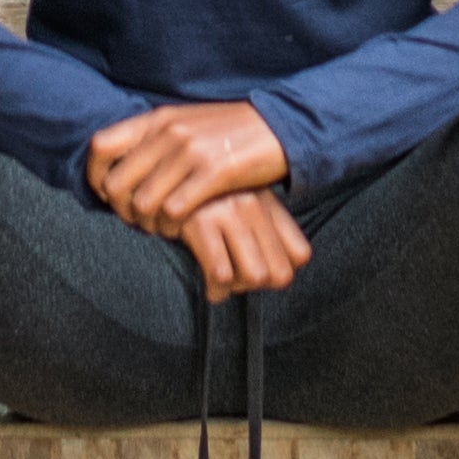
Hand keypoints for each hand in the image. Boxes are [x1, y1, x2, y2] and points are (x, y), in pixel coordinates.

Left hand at [80, 96, 290, 234]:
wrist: (279, 126)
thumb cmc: (229, 132)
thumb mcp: (185, 124)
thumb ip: (154, 140)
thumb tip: (122, 166)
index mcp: (156, 120)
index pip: (100, 147)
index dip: (95, 177)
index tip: (108, 198)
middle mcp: (167, 133)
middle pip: (116, 184)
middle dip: (122, 212)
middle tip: (139, 223)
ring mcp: (190, 152)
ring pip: (143, 203)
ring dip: (148, 225)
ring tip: (162, 229)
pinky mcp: (214, 172)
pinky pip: (175, 210)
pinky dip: (172, 227)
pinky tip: (182, 229)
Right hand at [170, 184, 313, 300]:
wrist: (158, 169)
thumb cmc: (201, 194)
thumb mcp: (238, 200)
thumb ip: (264, 229)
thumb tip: (280, 273)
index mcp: (268, 203)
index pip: (300, 255)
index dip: (281, 271)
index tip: (260, 272)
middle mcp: (254, 206)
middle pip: (280, 273)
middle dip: (259, 286)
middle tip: (238, 281)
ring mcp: (229, 214)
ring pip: (255, 276)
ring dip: (237, 288)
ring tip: (222, 281)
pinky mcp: (201, 223)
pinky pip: (221, 274)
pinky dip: (216, 289)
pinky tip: (209, 285)